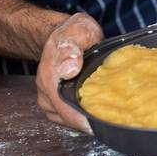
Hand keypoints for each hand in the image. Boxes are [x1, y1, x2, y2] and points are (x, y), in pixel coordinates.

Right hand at [36, 11, 102, 130]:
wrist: (66, 33)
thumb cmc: (74, 32)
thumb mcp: (76, 31)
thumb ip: (71, 48)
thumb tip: (68, 70)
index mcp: (49, 76)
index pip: (62, 106)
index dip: (80, 118)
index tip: (98, 124)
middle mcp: (45, 91)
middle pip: (65, 117)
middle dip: (86, 122)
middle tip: (110, 121)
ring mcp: (48, 98)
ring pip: (65, 119)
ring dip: (84, 120)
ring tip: (105, 117)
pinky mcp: (55, 102)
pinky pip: (66, 116)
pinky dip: (81, 117)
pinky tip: (96, 112)